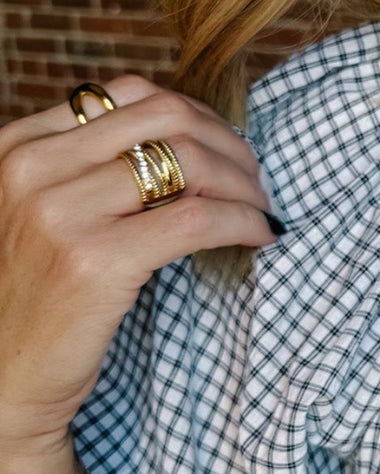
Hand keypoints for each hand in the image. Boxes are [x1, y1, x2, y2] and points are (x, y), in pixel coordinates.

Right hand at [0, 79, 278, 454]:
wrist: (3, 380)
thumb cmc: (36, 296)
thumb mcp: (44, 212)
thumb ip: (89, 168)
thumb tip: (189, 133)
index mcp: (18, 146)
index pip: (126, 93)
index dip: (192, 113)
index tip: (223, 145)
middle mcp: (31, 169)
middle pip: (165, 118)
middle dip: (227, 141)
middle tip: (254, 176)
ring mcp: (59, 213)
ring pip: (189, 162)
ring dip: (243, 182)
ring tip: (260, 205)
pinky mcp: (95, 261)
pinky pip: (198, 219)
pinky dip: (243, 221)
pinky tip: (260, 235)